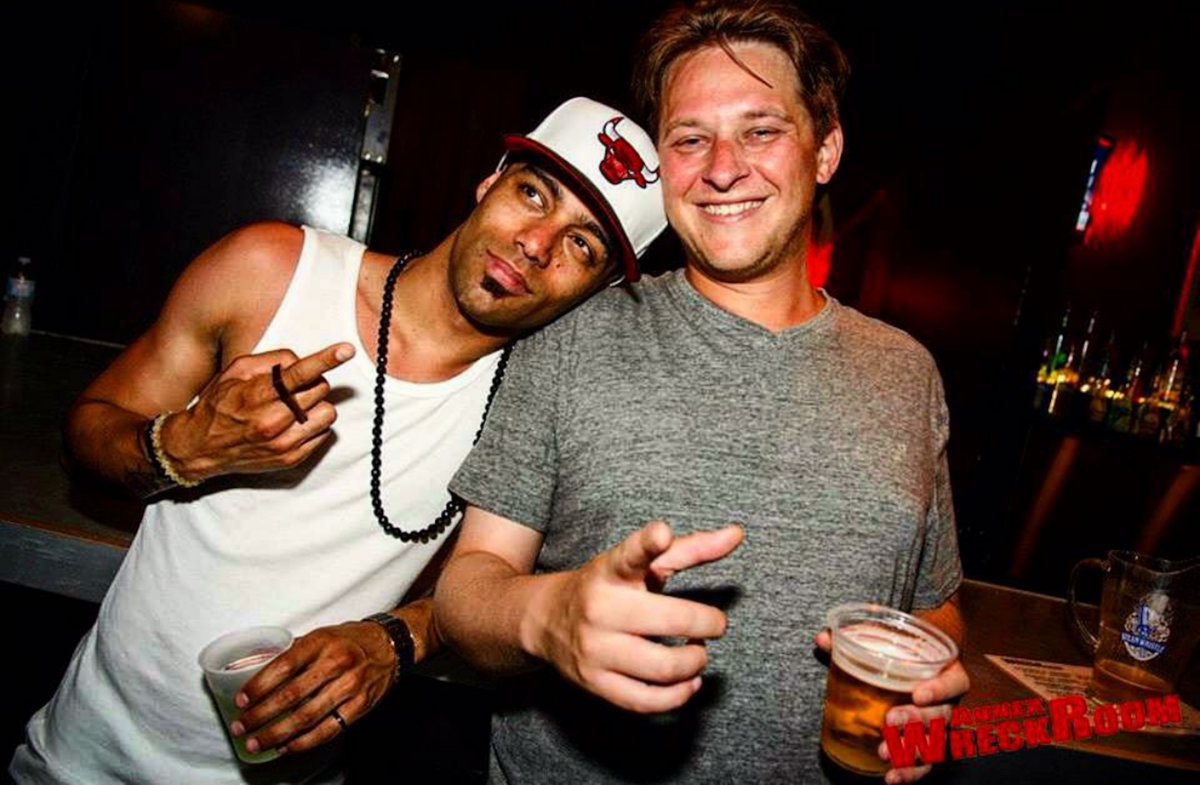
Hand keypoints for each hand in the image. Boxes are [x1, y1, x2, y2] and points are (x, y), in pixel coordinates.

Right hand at [161, 343, 353, 480]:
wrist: (199, 448)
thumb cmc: (218, 404)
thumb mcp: (235, 371)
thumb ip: (271, 360)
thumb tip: (300, 359)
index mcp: (257, 395)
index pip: (299, 374)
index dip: (325, 360)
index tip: (346, 349)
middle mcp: (272, 421)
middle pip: (320, 390)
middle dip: (312, 383)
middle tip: (295, 387)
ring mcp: (283, 443)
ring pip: (328, 414)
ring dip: (317, 406)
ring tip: (296, 407)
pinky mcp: (291, 459)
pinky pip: (324, 434)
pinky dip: (313, 426)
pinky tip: (293, 425)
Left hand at [230, 620, 394, 755]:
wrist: (390, 644)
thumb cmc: (350, 639)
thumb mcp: (321, 635)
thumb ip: (293, 651)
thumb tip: (258, 667)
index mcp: (321, 641)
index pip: (283, 666)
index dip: (258, 686)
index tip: (241, 701)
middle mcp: (336, 663)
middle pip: (291, 695)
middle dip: (260, 715)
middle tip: (241, 727)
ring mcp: (350, 685)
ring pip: (307, 717)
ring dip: (277, 734)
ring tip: (258, 743)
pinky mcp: (360, 705)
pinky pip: (328, 729)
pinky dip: (304, 742)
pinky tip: (287, 746)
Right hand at [528, 520, 743, 713]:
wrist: (546, 620)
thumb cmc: (608, 587)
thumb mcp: (640, 563)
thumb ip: (691, 548)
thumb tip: (737, 535)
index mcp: (611, 571)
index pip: (629, 554)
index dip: (647, 544)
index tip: (662, 533)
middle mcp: (599, 608)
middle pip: (669, 622)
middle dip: (707, 624)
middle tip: (714, 624)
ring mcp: (594, 649)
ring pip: (663, 668)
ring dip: (695, 662)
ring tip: (697, 652)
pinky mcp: (595, 683)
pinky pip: (646, 701)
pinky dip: (678, 696)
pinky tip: (688, 682)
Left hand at [813, 630, 969, 783]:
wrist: (912, 663)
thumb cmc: (901, 649)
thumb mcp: (883, 637)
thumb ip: (854, 635)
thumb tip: (822, 638)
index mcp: (946, 673)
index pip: (955, 682)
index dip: (940, 689)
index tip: (917, 694)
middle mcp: (947, 702)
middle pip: (941, 716)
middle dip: (915, 721)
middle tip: (890, 721)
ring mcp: (938, 726)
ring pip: (934, 744)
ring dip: (911, 751)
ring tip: (885, 752)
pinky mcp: (925, 744)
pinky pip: (924, 763)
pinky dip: (910, 773)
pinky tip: (891, 777)